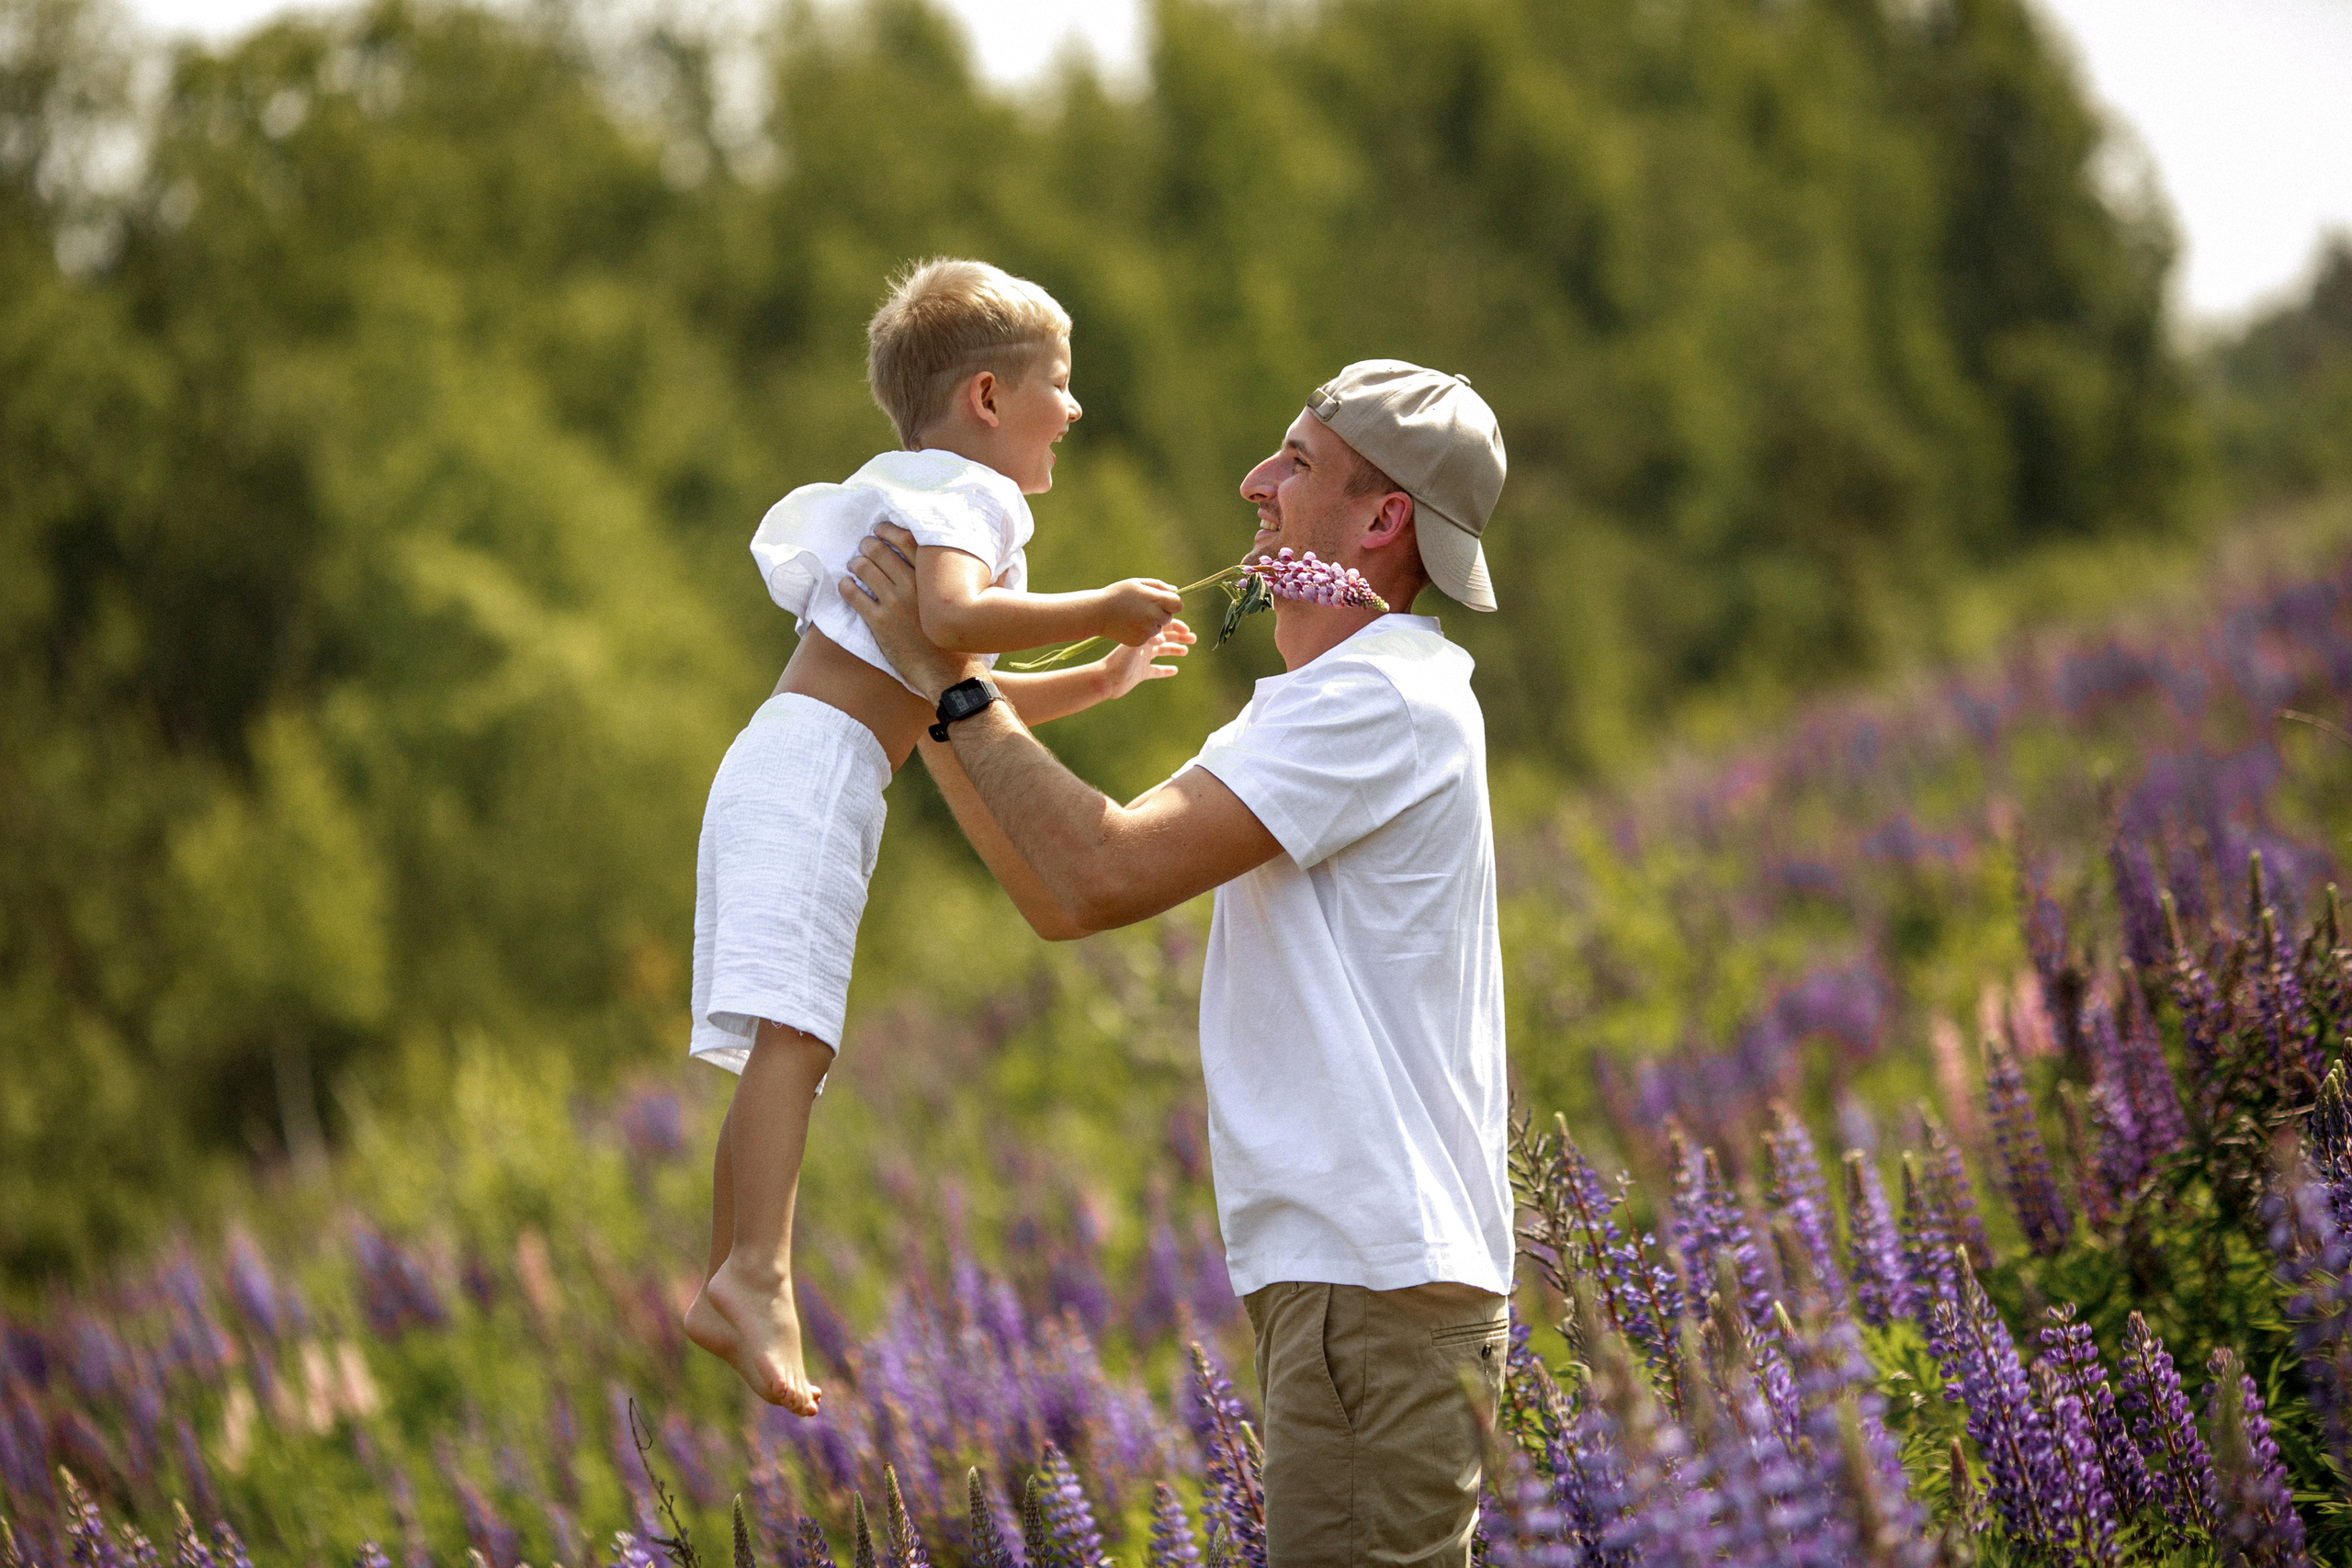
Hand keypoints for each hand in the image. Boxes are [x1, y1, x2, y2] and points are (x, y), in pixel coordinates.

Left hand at [841, 522, 983, 702]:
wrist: (952, 676)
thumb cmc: (968, 644)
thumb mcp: (982, 608)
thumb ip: (989, 584)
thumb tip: (1005, 569)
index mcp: (934, 578)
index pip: (906, 540)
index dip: (890, 530)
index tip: (882, 529)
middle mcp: (913, 586)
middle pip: (881, 552)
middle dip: (868, 544)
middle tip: (865, 545)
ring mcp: (895, 604)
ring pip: (865, 570)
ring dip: (856, 563)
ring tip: (854, 563)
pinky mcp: (880, 623)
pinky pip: (855, 597)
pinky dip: (846, 587)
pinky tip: (845, 585)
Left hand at [1096, 619, 1194, 699]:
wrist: (1106, 679)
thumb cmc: (1118, 662)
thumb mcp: (1133, 648)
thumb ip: (1146, 639)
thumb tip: (1163, 634)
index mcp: (1143, 638)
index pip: (1162, 628)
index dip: (1176, 627)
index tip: (1187, 630)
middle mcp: (1143, 647)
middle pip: (1165, 638)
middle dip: (1179, 637)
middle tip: (1193, 639)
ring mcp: (1143, 660)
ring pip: (1162, 652)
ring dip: (1175, 650)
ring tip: (1186, 651)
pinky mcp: (1141, 674)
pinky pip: (1156, 670)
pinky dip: (1165, 670)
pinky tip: (1174, 670)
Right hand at [1098, 578, 1184, 645]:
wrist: (1097, 613)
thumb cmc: (1117, 594)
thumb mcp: (1137, 584)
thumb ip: (1158, 586)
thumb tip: (1175, 590)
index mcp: (1156, 600)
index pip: (1178, 604)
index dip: (1171, 603)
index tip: (1160, 601)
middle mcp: (1154, 616)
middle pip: (1168, 617)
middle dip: (1160, 613)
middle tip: (1142, 608)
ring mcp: (1148, 630)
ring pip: (1158, 628)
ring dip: (1151, 624)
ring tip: (1133, 616)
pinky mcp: (1141, 641)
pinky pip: (1149, 637)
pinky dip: (1142, 633)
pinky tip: (1128, 625)